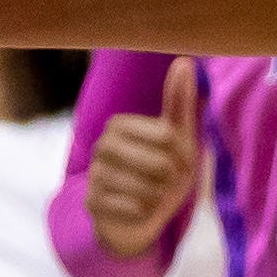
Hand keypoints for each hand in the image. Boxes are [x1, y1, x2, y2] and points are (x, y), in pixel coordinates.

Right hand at [86, 61, 207, 260]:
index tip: (178, 159)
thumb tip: (184, 60)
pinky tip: (139, 210)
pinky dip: (145, 213)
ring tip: (154, 194)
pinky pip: (133, 209)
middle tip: (168, 180)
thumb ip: (178, 101)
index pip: (167, 136)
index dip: (183, 153)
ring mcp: (94, 175)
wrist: (142, 216)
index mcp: (119, 125)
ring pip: (146, 189)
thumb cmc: (162, 172)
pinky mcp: (92, 204)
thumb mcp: (177, 138)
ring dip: (160, 196)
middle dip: (172, 177)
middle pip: (158, 163)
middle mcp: (102, 146)